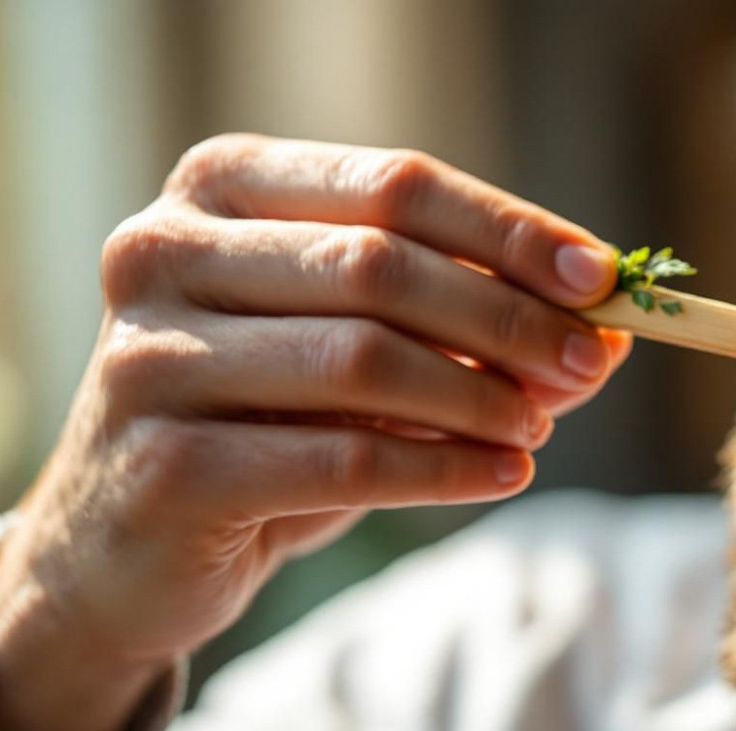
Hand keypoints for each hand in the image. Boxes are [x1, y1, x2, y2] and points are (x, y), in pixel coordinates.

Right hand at [0, 134, 629, 730]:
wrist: (130, 542)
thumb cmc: (263, 418)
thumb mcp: (362, 350)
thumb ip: (467, 330)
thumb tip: (605, 337)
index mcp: (222, 187)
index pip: (394, 182)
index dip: (509, 229)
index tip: (600, 276)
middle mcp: (166, 251)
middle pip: (382, 265)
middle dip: (509, 318)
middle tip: (590, 361)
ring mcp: (151, 359)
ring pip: (364, 360)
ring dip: (480, 397)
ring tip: (541, 427)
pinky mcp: (166, 467)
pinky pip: (342, 460)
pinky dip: (443, 469)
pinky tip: (504, 474)